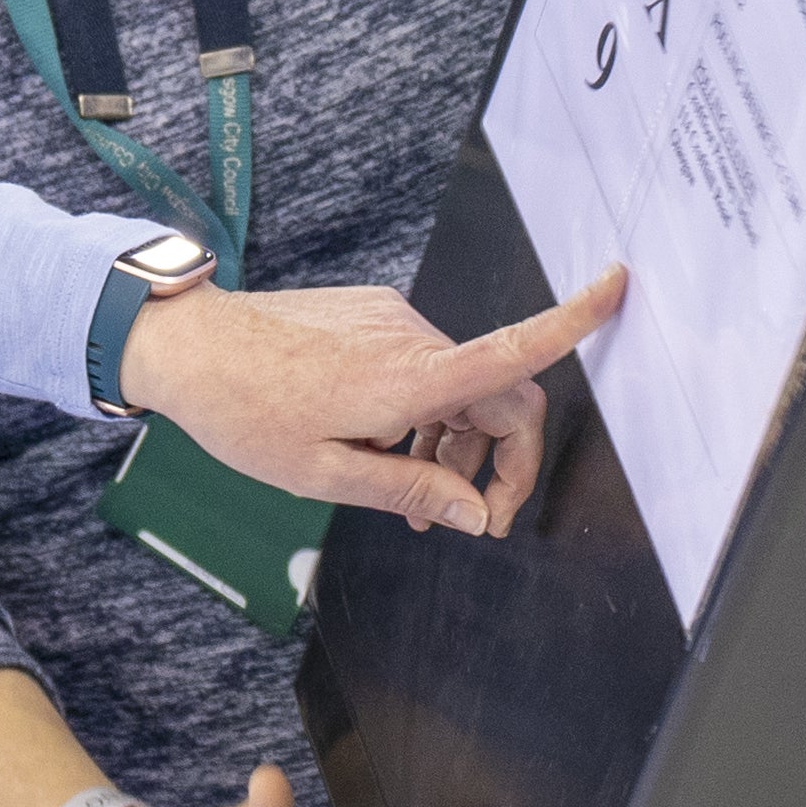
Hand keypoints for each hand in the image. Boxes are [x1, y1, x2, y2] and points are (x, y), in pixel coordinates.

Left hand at [118, 271, 624, 535]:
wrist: (187, 347)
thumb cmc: (245, 413)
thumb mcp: (326, 475)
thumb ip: (412, 493)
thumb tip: (480, 514)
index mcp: (408, 379)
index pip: (511, 348)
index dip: (573, 318)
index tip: (618, 286)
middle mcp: (410, 339)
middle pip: (501, 396)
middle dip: (504, 462)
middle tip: (473, 521)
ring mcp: (391, 322)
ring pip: (459, 388)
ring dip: (456, 446)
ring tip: (412, 498)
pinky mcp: (371, 316)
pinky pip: (423, 368)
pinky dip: (425, 414)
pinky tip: (384, 450)